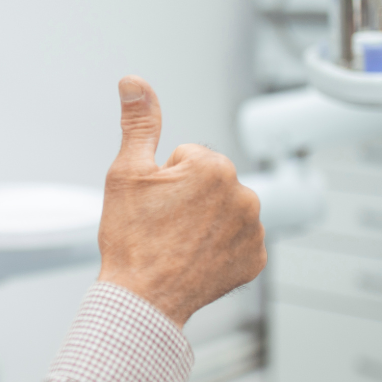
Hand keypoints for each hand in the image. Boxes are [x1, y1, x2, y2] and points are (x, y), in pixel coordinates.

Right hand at [97, 76, 265, 326]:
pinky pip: (237, 240)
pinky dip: (219, 247)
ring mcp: (253, 229)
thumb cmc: (131, 240)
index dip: (165, 180)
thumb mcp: (126, 173)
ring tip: (177, 242)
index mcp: (213, 166)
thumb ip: (139, 122)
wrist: (142, 299)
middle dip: (189, 196)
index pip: (187, 157)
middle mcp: (243, 194)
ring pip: (224, 209)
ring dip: (205, 220)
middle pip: (209, 182)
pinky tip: (194, 258)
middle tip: (163, 224)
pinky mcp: (255, 258)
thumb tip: (134, 82)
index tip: (154, 204)